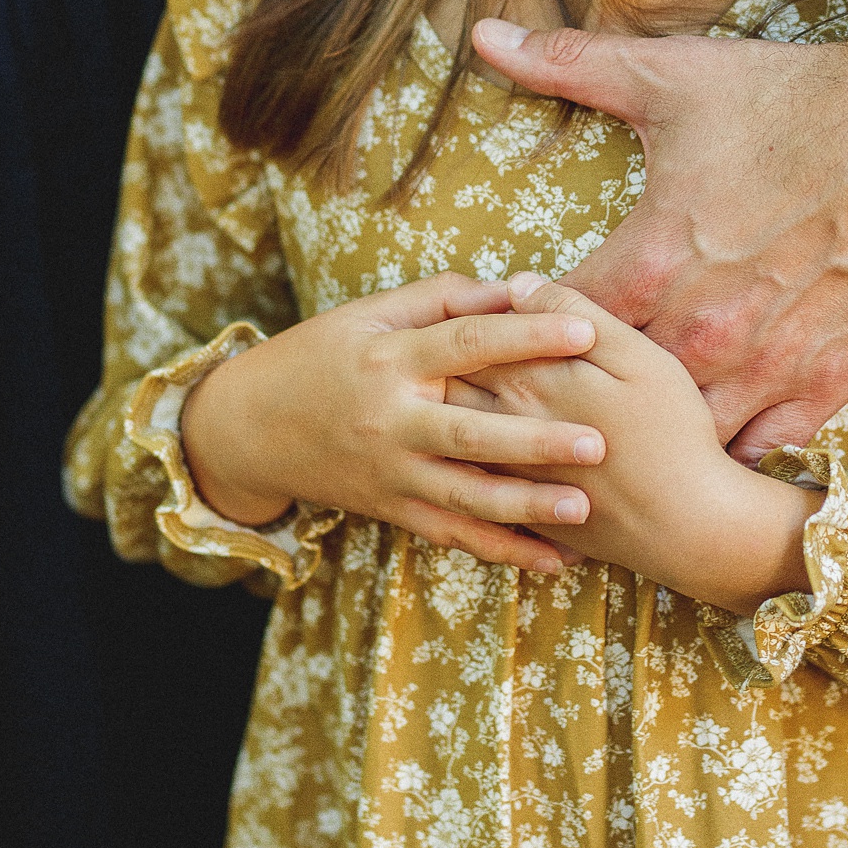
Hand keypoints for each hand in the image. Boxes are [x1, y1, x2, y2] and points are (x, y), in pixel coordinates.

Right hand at [179, 275, 609, 575]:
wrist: (249, 428)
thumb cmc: (318, 356)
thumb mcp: (367, 313)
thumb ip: (439, 298)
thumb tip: (512, 286)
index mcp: (390, 360)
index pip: (467, 345)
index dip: (527, 338)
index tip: (585, 333)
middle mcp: (392, 422)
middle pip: (472, 433)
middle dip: (536, 441)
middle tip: (598, 442)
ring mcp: (392, 473)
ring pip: (465, 497)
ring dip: (526, 507)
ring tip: (583, 508)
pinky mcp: (393, 510)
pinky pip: (452, 536)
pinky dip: (503, 551)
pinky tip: (554, 561)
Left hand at [454, 276, 822, 614]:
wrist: (686, 526)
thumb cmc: (671, 432)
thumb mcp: (637, 357)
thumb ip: (574, 314)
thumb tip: (519, 285)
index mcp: (528, 380)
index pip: (472, 335)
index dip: (470, 314)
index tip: (479, 303)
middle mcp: (505, 426)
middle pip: (450, 382)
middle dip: (444, 361)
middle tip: (447, 344)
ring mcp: (507, 473)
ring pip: (452, 432)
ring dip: (444, 410)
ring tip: (449, 394)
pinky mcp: (519, 510)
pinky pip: (470, 480)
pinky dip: (460, 461)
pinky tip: (471, 450)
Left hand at [471, 21, 847, 460]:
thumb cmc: (792, 98)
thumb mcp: (671, 77)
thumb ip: (568, 66)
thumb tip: (482, 36)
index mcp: (651, 258)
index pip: (554, 325)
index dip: (529, 328)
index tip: (521, 324)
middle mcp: (702, 325)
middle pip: (610, 391)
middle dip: (582, 388)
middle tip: (563, 386)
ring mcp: (769, 360)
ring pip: (685, 429)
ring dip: (659, 427)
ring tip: (633, 427)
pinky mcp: (831, 377)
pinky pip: (764, 443)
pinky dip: (738, 441)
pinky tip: (716, 432)